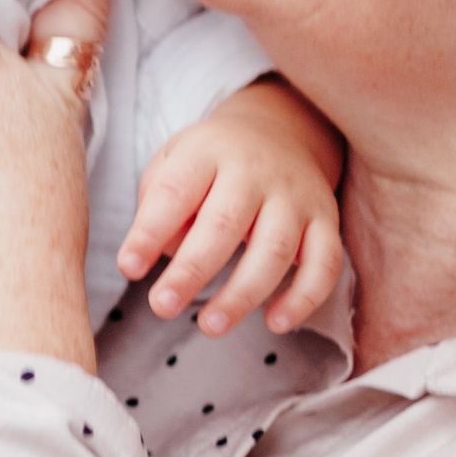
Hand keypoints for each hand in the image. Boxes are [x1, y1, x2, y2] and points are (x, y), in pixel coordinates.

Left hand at [118, 78, 346, 340]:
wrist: (280, 130)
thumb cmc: (212, 163)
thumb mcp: (174, 163)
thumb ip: (160, 205)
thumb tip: (162, 255)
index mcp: (208, 152)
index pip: (175, 192)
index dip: (150, 232)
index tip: (129, 268)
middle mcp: (256, 171)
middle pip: (225, 223)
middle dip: (192, 271)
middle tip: (162, 306)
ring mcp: (296, 196)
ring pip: (275, 249)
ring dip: (243, 294)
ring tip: (209, 326)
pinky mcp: (326, 220)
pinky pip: (324, 263)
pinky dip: (304, 298)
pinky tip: (276, 323)